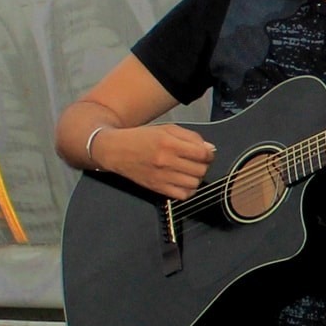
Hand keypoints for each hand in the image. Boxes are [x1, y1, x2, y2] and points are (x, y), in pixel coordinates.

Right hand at [92, 123, 214, 200]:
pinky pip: (183, 195)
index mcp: (169, 143)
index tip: (206, 153)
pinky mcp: (157, 188)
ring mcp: (161, 177)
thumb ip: (190, 137)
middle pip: (201, 170)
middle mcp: (166, 161)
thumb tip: (210, 149)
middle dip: (203, 165)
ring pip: (194, 184)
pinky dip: (188, 190)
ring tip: (189, 171)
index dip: (209, 154)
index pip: (202, 154)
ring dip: (196, 178)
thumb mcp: (167, 129)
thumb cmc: (142, 137)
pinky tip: (183, 181)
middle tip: (196, 161)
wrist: (116, 150)